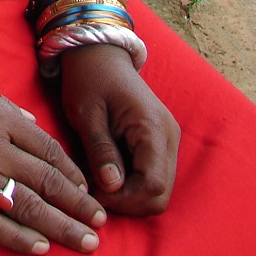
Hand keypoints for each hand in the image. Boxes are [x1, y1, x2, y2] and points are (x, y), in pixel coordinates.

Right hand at [0, 52, 106, 255]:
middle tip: (102, 226)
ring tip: (85, 242)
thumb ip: (3, 106)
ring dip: (59, 225)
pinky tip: (37, 247)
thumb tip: (30, 124)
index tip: (90, 190)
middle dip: (78, 204)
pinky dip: (14, 235)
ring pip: (25, 203)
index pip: (47, 150)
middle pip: (46, 180)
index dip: (72, 173)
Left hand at [60, 44, 179, 214]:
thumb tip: (112, 187)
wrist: (98, 54)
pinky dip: (132, 183)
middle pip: (160, 194)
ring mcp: (167, 140)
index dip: (125, 199)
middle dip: (128, 202)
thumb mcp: (86, 113)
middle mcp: (168, 136)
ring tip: (98, 180)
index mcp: (152, 127)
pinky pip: (153, 175)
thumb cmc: (89, 77)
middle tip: (96, 192)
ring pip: (158, 189)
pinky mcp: (160, 142)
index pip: (152, 184)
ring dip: (129, 194)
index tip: (96, 193)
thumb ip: (101, 150)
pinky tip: (107, 171)